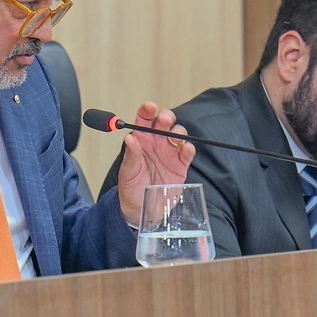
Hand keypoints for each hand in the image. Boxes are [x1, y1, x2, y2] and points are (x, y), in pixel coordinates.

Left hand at [113, 101, 194, 226]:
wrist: (142, 209)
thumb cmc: (131, 188)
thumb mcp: (127, 173)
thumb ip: (131, 155)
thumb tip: (130, 138)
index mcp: (141, 141)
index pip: (145, 120)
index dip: (147, 111)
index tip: (150, 107)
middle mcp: (156, 143)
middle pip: (165, 123)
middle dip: (167, 117)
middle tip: (165, 120)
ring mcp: (170, 153)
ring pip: (178, 134)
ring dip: (178, 132)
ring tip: (173, 138)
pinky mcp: (181, 165)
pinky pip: (188, 152)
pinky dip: (188, 148)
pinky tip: (185, 149)